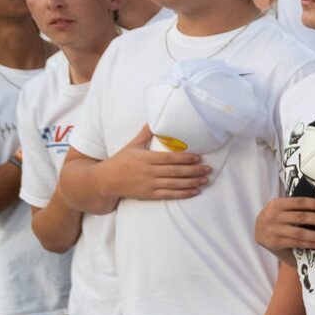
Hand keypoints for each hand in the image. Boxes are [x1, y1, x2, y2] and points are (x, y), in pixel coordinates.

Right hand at [95, 126, 210, 200]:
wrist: (106, 180)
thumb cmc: (121, 160)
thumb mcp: (133, 145)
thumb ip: (145, 133)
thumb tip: (154, 119)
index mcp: (145, 158)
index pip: (169, 158)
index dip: (185, 158)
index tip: (198, 157)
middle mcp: (148, 172)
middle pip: (175, 172)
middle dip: (193, 170)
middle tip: (208, 169)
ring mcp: (149, 184)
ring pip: (174, 184)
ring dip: (192, 182)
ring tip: (205, 180)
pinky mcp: (149, 194)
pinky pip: (169, 195)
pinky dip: (183, 194)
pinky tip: (195, 191)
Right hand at [256, 194, 314, 252]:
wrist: (258, 233)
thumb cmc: (276, 218)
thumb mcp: (280, 208)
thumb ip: (295, 207)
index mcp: (276, 204)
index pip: (299, 202)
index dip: (314, 204)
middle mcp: (273, 216)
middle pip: (301, 217)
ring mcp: (274, 230)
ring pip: (300, 233)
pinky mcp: (276, 243)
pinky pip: (297, 243)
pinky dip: (311, 244)